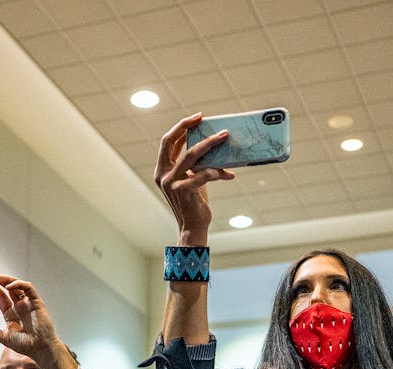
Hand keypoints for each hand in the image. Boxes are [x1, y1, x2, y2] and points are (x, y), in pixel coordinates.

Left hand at [0, 277, 77, 368]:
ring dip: (7, 280)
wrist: (40, 349)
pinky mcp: (36, 302)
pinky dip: (19, 284)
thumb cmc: (26, 345)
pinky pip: (28, 288)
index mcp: (11, 314)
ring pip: (17, 285)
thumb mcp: (3, 337)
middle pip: (7, 289)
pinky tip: (10, 286)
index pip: (0, 297)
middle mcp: (19, 306)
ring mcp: (27, 303)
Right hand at [154, 114, 234, 244]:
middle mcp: (162, 174)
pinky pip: (203, 174)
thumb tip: (211, 142)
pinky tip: (230, 175)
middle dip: (187, 126)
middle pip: (172, 142)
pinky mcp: (183, 191)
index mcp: (162, 169)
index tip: (197, 117)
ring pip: (190, 154)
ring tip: (224, 136)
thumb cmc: (195, 202)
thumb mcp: (192, 178)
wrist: (193, 227)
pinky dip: (218, 172)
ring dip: (209, 143)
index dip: (181, 127)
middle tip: (203, 118)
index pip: (167, 141)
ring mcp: (170, 182)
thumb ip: (195, 163)